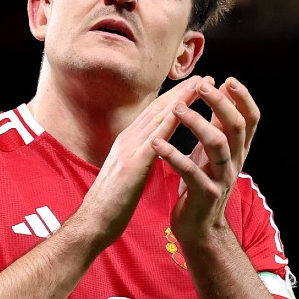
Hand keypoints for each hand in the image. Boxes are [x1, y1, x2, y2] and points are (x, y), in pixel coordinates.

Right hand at [79, 75, 206, 244]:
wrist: (94, 222)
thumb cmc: (113, 203)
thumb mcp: (129, 173)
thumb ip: (139, 157)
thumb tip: (152, 150)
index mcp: (128, 142)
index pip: (154, 114)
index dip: (175, 98)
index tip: (195, 87)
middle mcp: (127, 139)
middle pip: (158, 108)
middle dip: (182, 91)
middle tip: (204, 77)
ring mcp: (128, 149)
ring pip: (158, 117)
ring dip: (181, 99)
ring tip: (201, 86)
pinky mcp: (132, 164)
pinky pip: (155, 138)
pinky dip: (170, 121)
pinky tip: (185, 111)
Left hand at [153, 76, 259, 243]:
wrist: (200, 228)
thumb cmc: (201, 183)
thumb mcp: (212, 152)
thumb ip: (218, 124)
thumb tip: (223, 89)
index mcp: (237, 150)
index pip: (250, 119)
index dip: (243, 99)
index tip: (229, 79)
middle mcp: (234, 162)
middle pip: (236, 127)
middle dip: (220, 104)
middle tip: (202, 86)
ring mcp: (222, 178)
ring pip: (218, 145)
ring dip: (197, 123)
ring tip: (177, 109)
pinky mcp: (205, 194)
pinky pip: (191, 171)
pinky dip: (173, 155)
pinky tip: (157, 144)